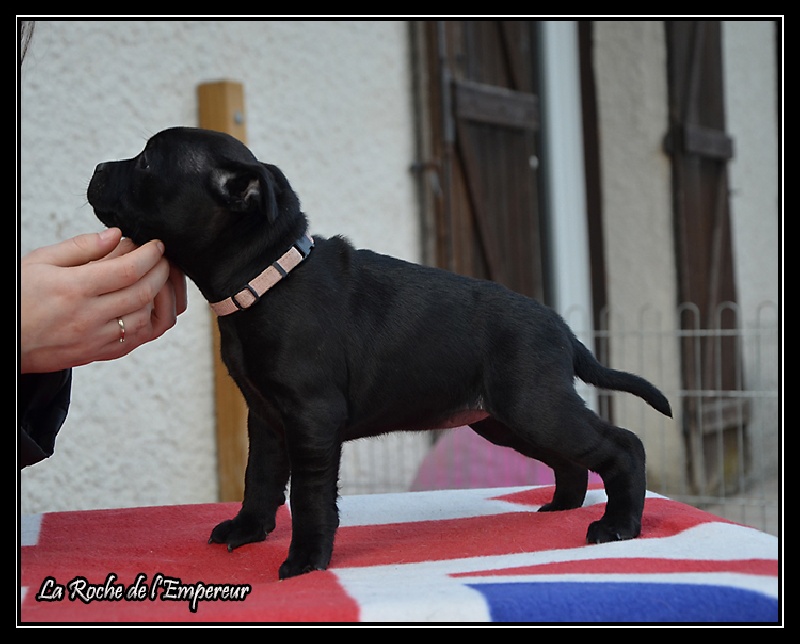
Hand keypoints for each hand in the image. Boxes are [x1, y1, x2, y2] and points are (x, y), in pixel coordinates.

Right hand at [20, 228, 187, 373]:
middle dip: (161, 272)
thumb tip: (116, 235)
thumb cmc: (19, 298)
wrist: (6, 340)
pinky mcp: (98, 354)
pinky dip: (150, 322)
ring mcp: (95, 338)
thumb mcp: (40, 261)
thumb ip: (81, 247)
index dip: (150, 255)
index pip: (128, 269)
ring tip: (159, 280)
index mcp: (74, 288)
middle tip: (163, 260)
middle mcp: (88, 316)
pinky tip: (149, 307)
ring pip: (145, 318)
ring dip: (159, 298)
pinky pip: (137, 340)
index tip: (157, 246)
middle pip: (143, 293)